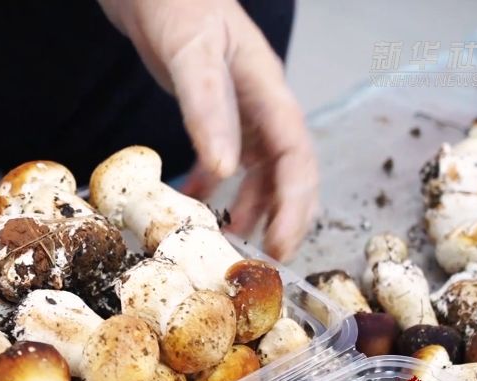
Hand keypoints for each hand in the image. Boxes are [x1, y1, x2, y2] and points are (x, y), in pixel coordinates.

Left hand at [99, 0, 318, 260]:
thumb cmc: (179, 7)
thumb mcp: (192, 55)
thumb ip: (208, 109)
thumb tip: (224, 170)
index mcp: (269, 92)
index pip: (297, 157)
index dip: (296, 204)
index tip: (280, 244)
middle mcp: (263, 106)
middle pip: (288, 172)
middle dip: (283, 216)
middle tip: (266, 259)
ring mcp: (242, 111)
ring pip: (259, 171)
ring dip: (250, 206)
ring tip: (230, 237)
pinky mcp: (217, 114)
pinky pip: (227, 159)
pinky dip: (215, 185)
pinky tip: (193, 201)